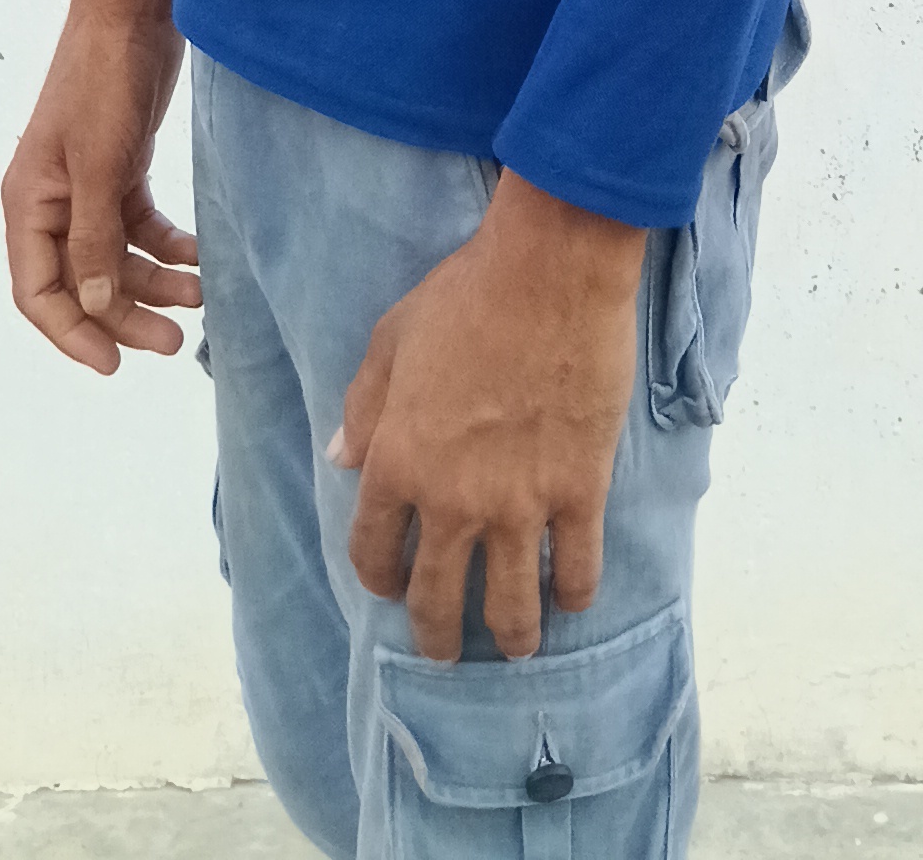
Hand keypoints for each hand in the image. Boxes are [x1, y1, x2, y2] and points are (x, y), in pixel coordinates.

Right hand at [2, 0, 201, 376]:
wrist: (132, 9)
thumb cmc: (102, 80)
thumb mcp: (98, 163)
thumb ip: (95, 238)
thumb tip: (95, 306)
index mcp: (27, 203)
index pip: (38, 292)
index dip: (72, 334)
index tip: (113, 366)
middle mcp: (52, 200)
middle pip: (82, 282)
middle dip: (125, 315)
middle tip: (174, 343)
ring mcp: (88, 183)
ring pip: (116, 257)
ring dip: (154, 282)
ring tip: (200, 297)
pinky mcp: (121, 165)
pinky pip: (140, 225)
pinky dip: (167, 245)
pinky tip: (199, 256)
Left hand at [335, 172, 645, 661]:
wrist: (550, 272)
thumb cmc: (465, 294)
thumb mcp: (390, 339)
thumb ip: (364, 406)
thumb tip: (342, 459)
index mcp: (398, 462)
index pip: (373, 549)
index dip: (379, 576)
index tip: (390, 584)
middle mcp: (453, 501)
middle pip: (437, 598)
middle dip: (437, 635)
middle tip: (444, 649)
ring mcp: (520, 504)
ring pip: (510, 606)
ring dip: (509, 636)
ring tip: (514, 645)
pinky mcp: (580, 492)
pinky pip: (578, 569)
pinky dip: (574, 593)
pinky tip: (570, 597)